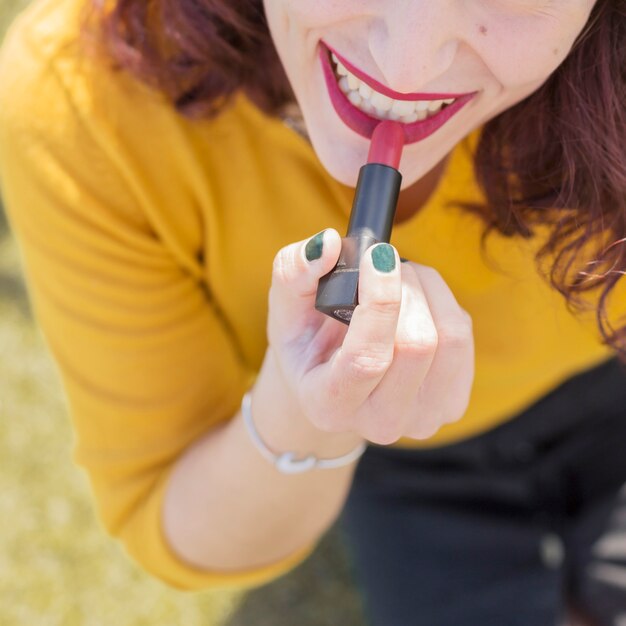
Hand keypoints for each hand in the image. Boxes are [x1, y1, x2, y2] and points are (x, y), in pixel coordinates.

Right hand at [267, 229, 474, 444]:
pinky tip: (419, 304)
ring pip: (450, 339)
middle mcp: (378, 423)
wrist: (333, 379)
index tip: (379, 256)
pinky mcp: (451, 404)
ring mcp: (420, 419)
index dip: (380, 301)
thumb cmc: (308, 342)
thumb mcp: (286, 308)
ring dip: (429, 290)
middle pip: (416, 345)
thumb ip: (294, 271)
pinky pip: (464, 340)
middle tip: (385, 264)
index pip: (367, 358)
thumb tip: (328, 243)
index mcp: (328, 405)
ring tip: (403, 278)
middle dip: (405, 288)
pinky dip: (444, 306)